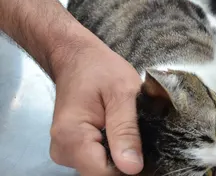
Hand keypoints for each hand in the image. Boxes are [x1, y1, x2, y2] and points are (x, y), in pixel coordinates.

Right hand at [49, 28, 142, 175]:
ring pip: (100, 168)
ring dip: (119, 153)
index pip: (103, 173)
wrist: (78, 58)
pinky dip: (112, 150)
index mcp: (71, 136)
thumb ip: (126, 130)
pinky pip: (97, 160)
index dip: (129, 167)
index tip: (147, 152)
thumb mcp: (122, 93)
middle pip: (101, 173)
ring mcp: (65, 151)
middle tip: (138, 132)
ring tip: (127, 127)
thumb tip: (133, 168)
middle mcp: (62, 149)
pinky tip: (118, 131)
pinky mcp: (72, 149)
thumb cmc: (100, 69)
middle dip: (125, 159)